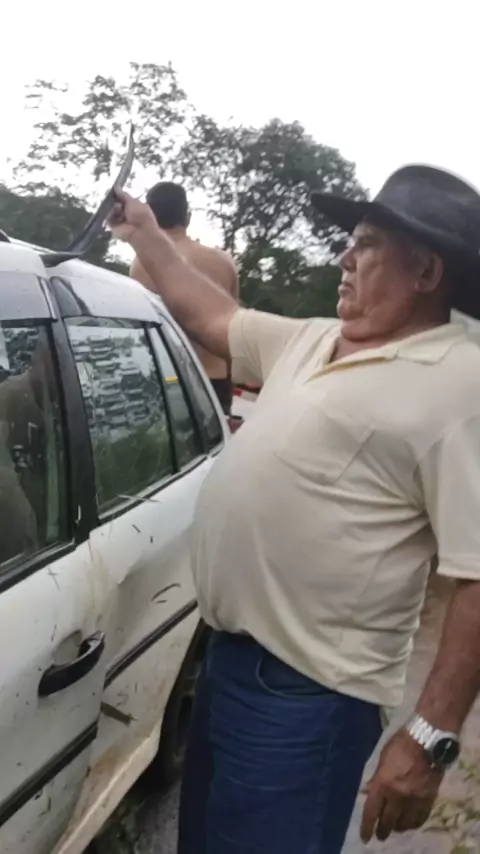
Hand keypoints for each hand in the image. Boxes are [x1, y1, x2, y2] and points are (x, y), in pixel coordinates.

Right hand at [108, 190, 158, 243]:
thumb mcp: (132, 201)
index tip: (114, 191)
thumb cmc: (140, 215)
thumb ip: (123, 194)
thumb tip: (116, 187)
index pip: (124, 200)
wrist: (140, 233)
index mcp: (136, 208)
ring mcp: (122, 222)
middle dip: (116, 203)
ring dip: (113, 210)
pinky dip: (109, 217)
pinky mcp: (115, 229)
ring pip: (112, 212)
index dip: (120, 196)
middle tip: (117, 203)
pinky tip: (112, 214)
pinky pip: (109, 220)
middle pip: (117, 206)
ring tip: (117, 210)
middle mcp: (128, 215)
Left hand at [360, 727, 442, 842]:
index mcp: (382, 783)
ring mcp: (414, 799)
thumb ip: (376, 777)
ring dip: (399, 827)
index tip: (365, 837)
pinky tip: (411, 822)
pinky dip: (414, 823)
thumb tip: (367, 791)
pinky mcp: (429, 799)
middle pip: (388, 821)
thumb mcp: (382, 758)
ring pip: (405, 823)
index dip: (367, 826)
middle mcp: (397, 795)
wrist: (427, 740)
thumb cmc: (401, 744)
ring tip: (396, 826)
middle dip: (383, 830)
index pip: (372, 811)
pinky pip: (420, 819)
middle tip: (381, 835)